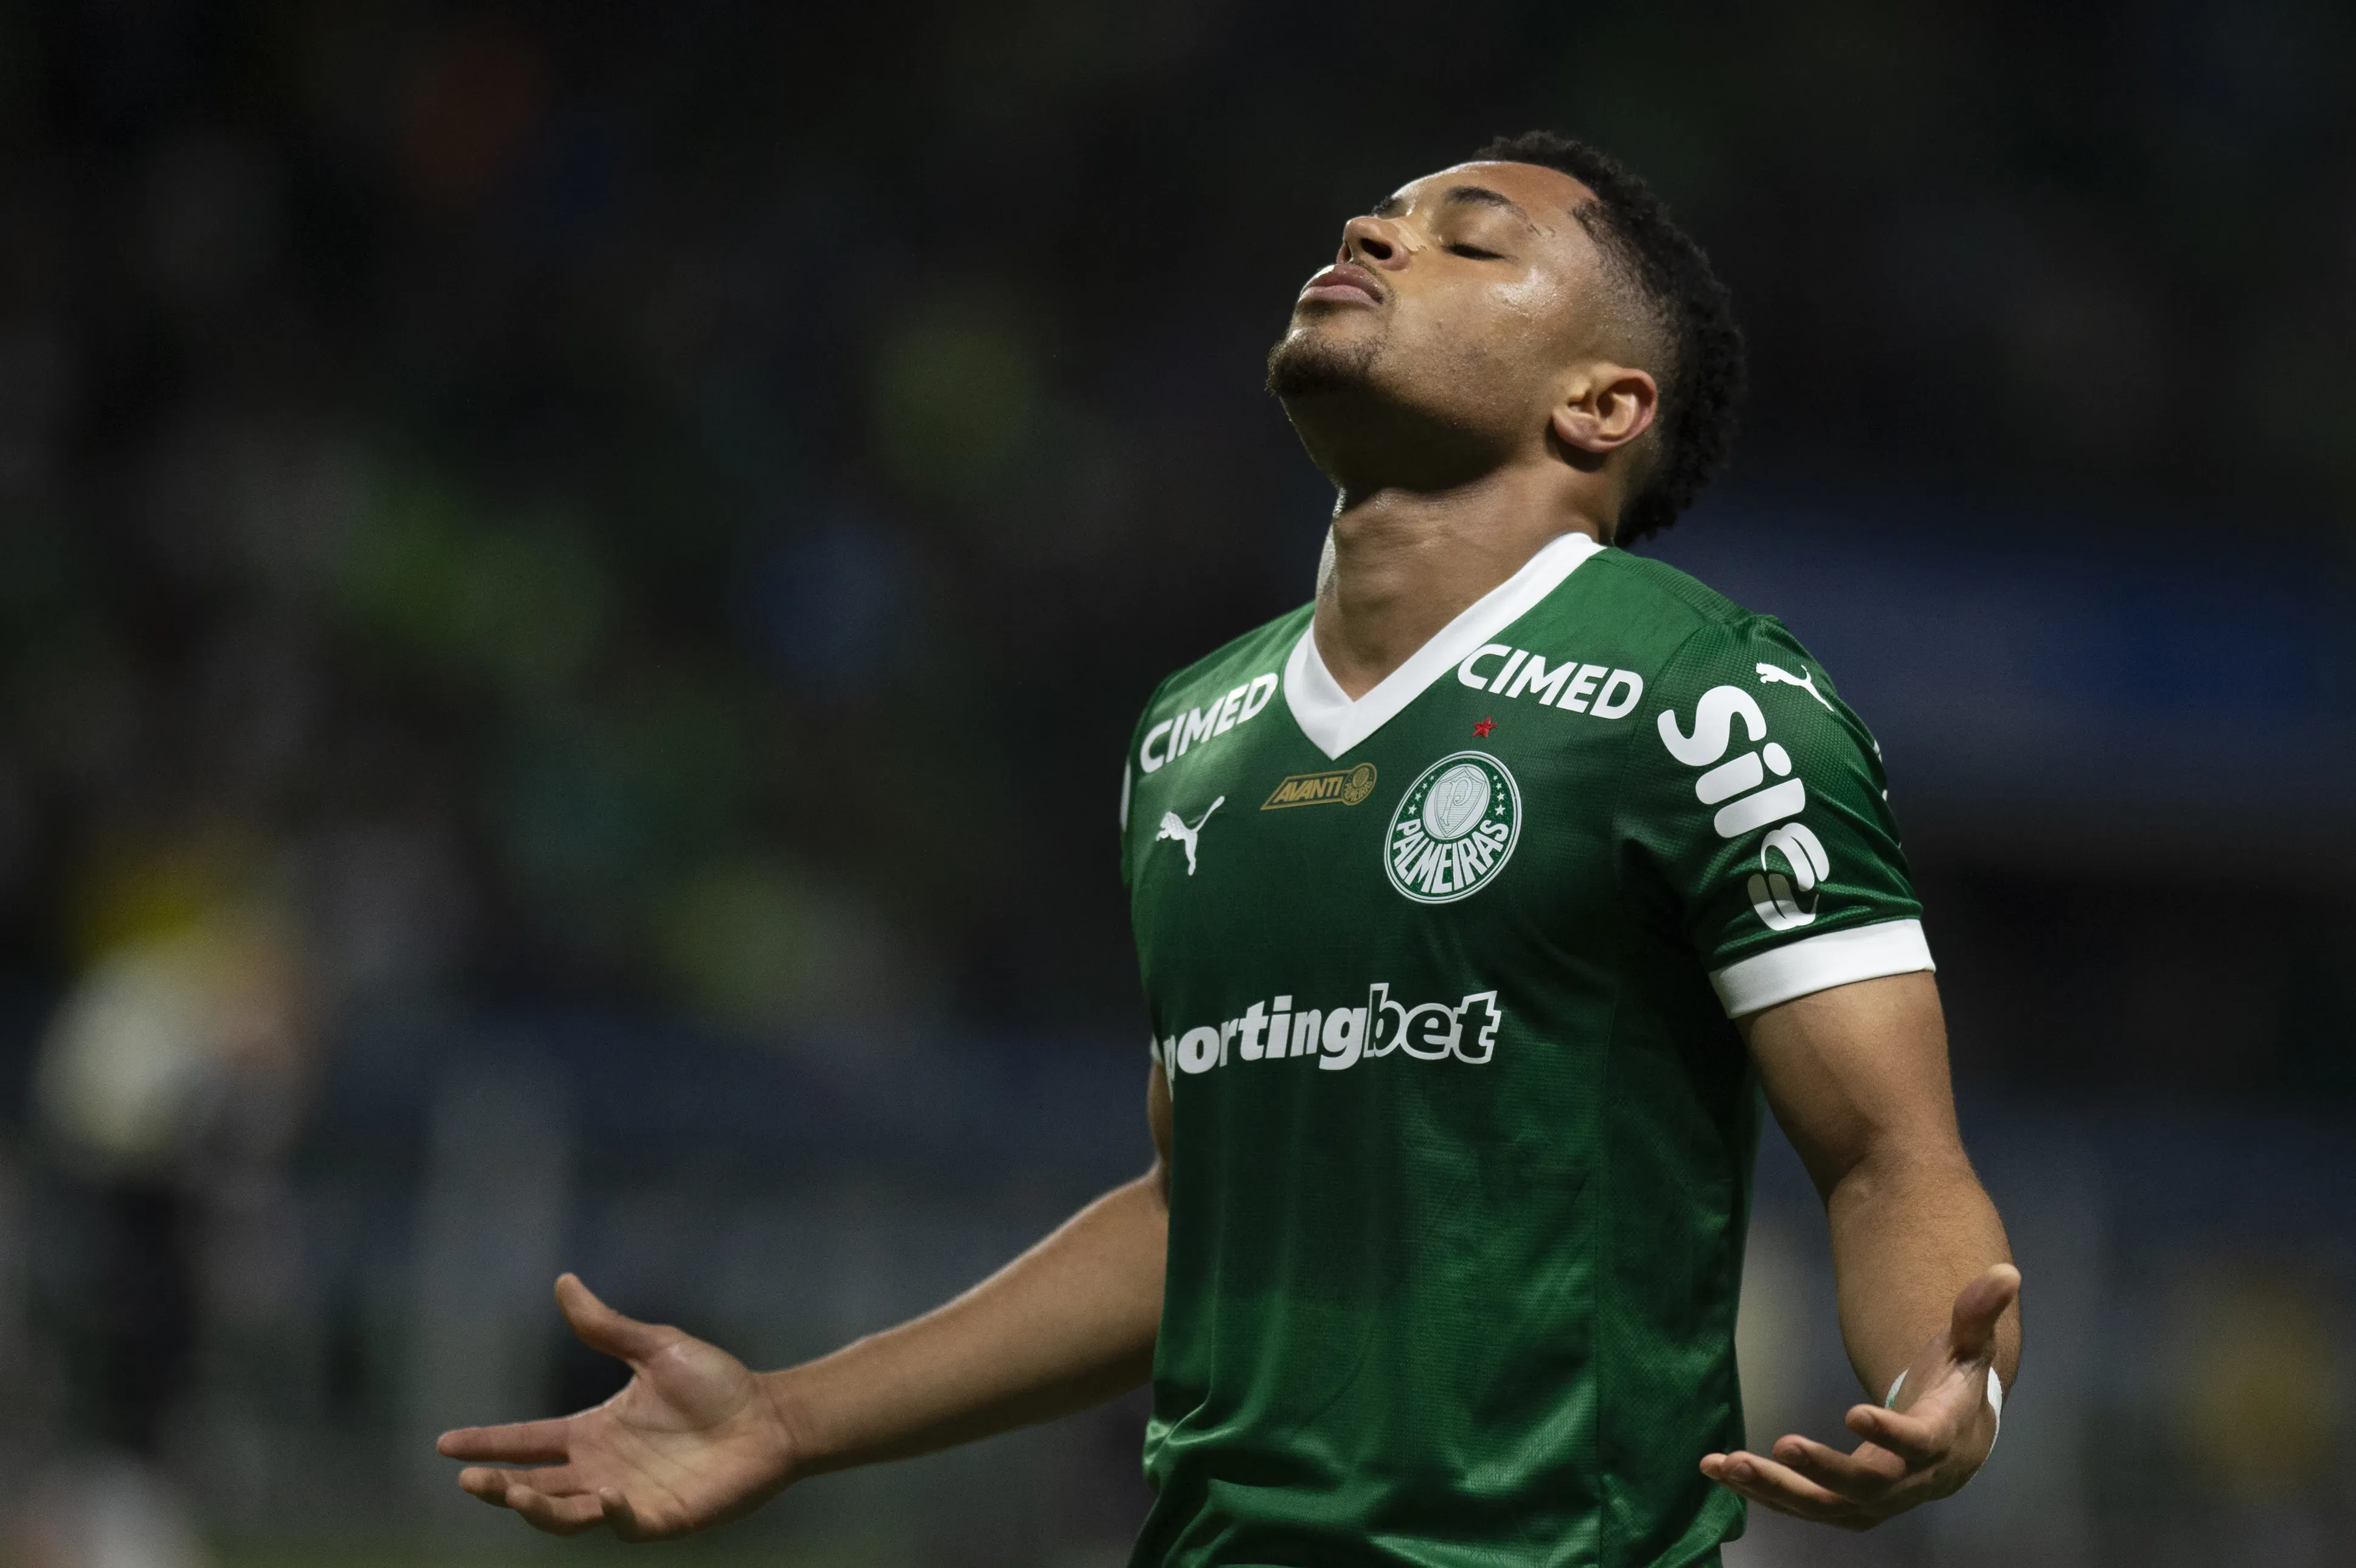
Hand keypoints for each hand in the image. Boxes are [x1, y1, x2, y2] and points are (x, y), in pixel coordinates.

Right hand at [436, 1274, 798, 1538]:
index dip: (488, 1443)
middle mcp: (601, 1469)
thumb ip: (606, 1326)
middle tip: (469, 1479)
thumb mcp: (656, 1348)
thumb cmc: (717, 1385)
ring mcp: (626, 1498)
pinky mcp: (659, 1519)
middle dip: (498, 1485)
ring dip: (537, 1507)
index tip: (445, 1444)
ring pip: (565, 1514)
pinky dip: (606, 1514)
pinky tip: (602, 1496)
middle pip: (534, 1484)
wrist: (771, 1415)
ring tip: (514, 1491)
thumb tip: (565, 1281)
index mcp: (594, 1431)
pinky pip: (621, 1525)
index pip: (527, 1441)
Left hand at [1700, 1263, 2018, 1530]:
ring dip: (1774, 1489)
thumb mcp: (1969, 1348)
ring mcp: (1875, 1501)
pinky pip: (1801, 1506)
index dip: (1891, 1434)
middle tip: (1781, 1445)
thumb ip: (1977, 1314)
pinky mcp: (1844, 1507)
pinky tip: (1715, 1469)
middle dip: (1823, 1470)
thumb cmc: (1956, 1387)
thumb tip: (2006, 1273)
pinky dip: (1760, 1493)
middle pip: (1865, 1487)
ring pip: (1824, 1506)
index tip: (1854, 1413)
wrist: (1955, 1446)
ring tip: (1726, 1464)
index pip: (1919, 1444)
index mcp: (1940, 1441)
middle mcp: (1909, 1482)